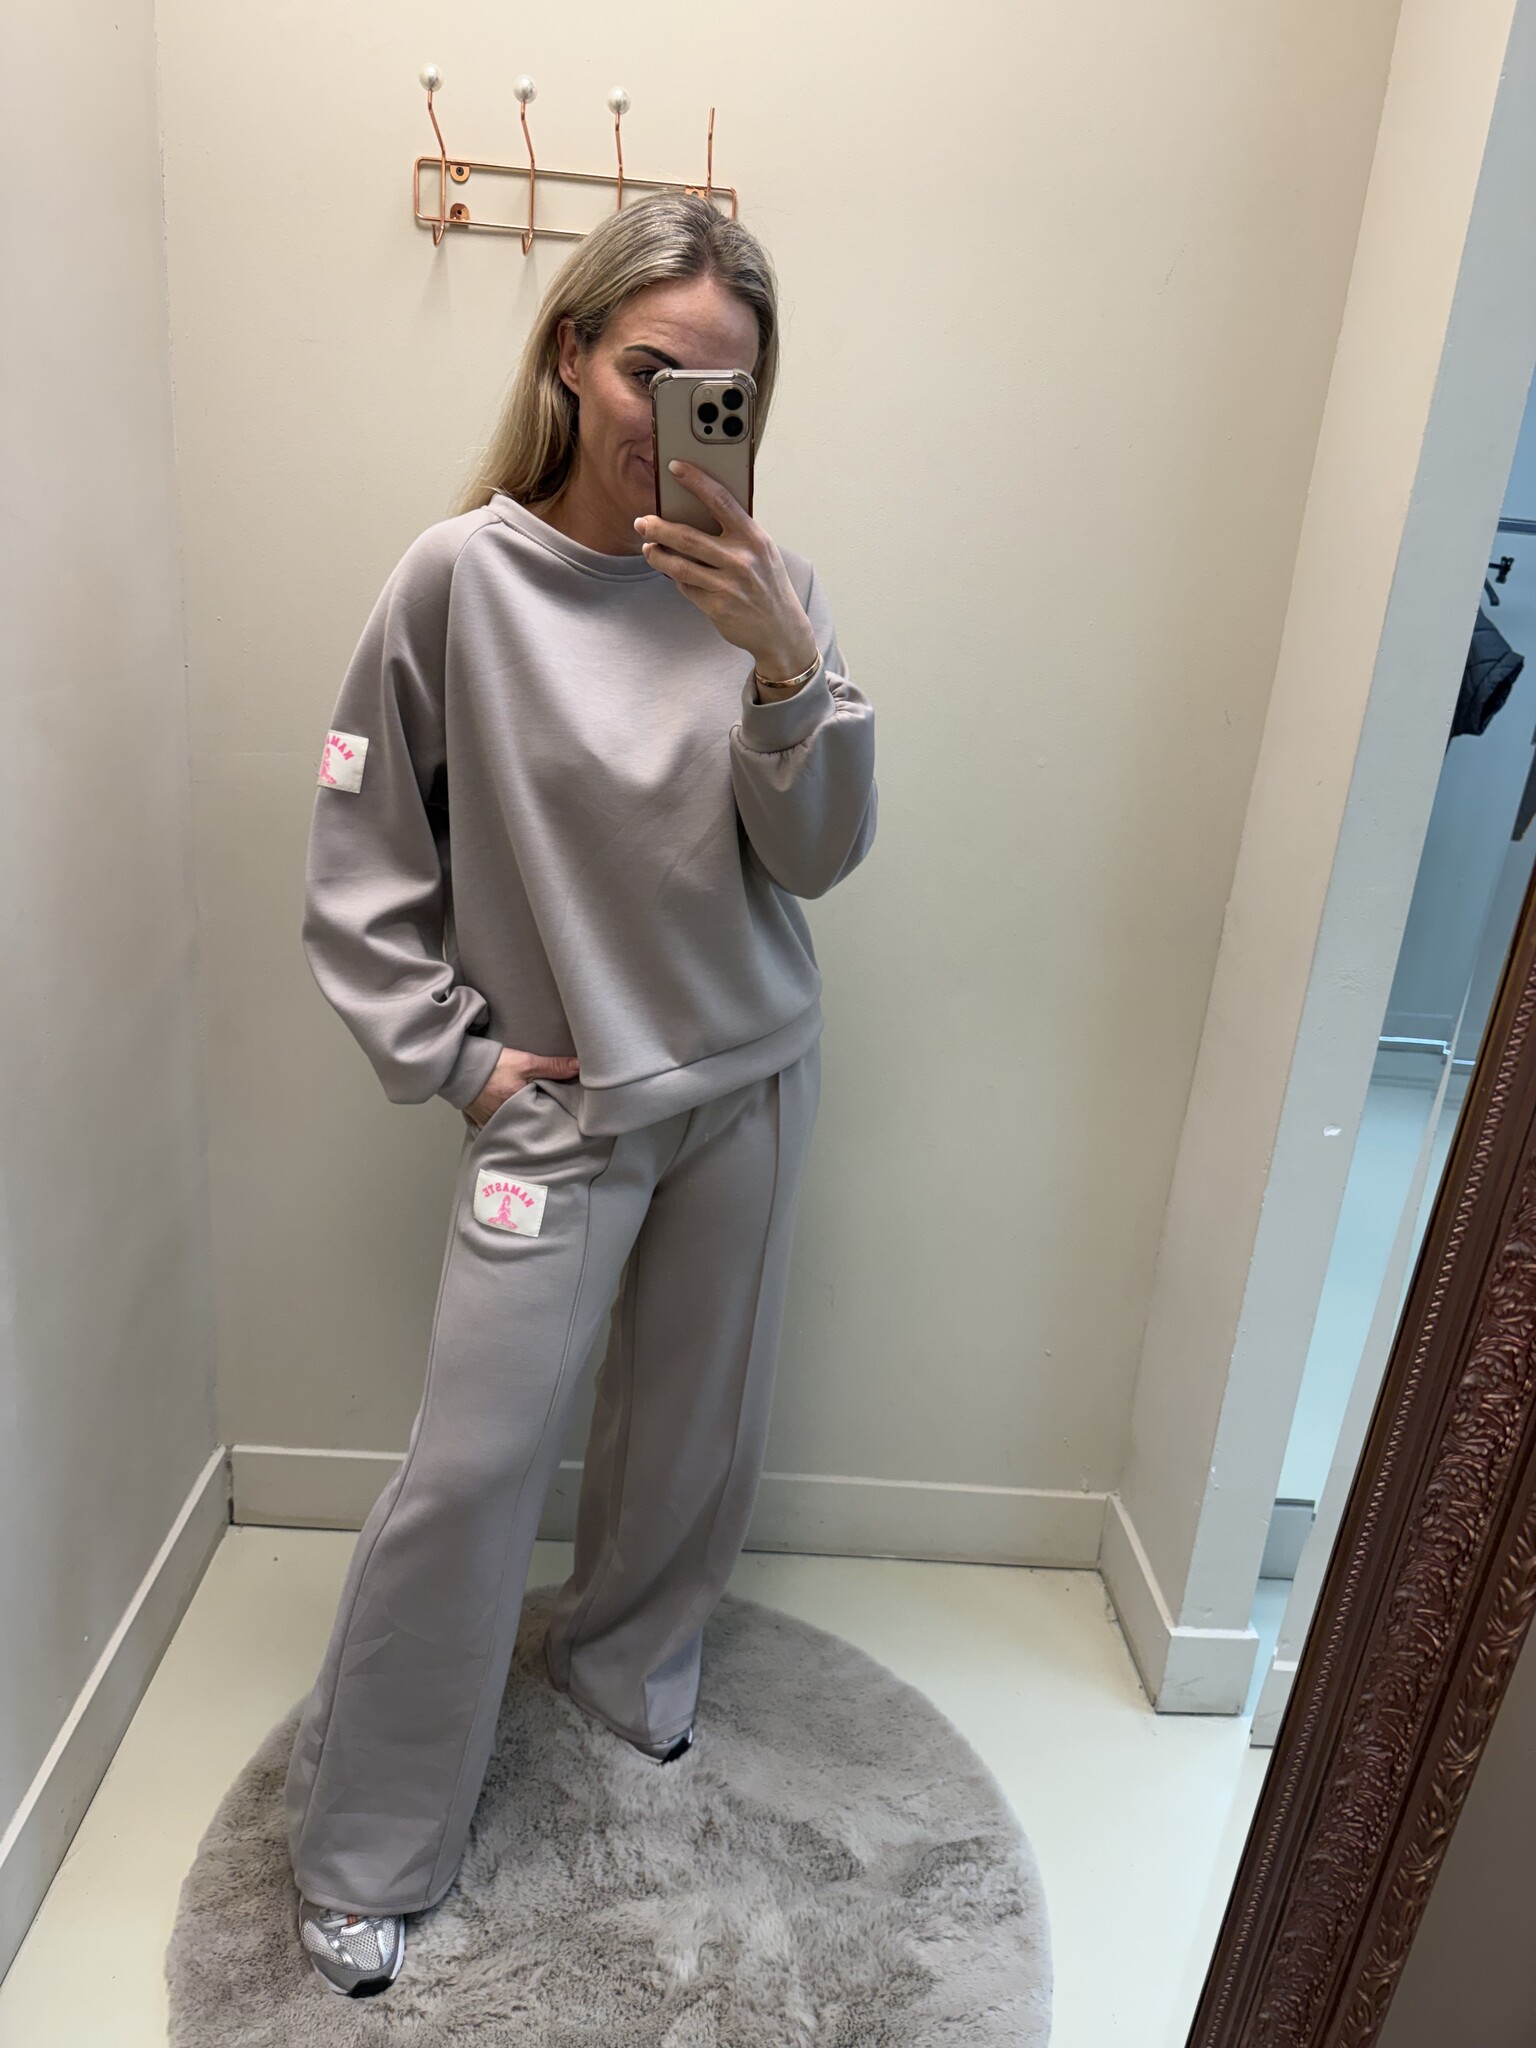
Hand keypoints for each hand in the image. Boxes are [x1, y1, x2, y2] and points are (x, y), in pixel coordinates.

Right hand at [465, 1047, 579, 1129]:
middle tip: (552, 1115)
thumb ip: (552, 1066)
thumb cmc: (492, 1066)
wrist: (459, 1067)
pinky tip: (515, 1120)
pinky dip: (508, 1125)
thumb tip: (578, 1066)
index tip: (566, 1110)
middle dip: (541, 1121)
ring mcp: (494, 1124)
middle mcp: (508, 1121)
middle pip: (532, 1124)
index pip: (546, 1116)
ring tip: (535, 1117)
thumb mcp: (525, 1062)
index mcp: (521, 1108)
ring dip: (525, 1123)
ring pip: (517, 1127)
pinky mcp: (483, 1123)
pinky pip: (501, 1129)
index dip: (556, 1112)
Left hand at [633, 460, 819, 681]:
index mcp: (754, 538)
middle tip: (642, 522)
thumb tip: (694, 512)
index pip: (720, 500)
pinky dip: (676, 578)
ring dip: (657, 555)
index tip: (675, 467)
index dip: (696, 481)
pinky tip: (673, 572)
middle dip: (658, 527)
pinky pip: (685, 587)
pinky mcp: (716, 607)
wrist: (781, 630)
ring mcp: (727, 585)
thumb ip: (736, 533)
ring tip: (649, 548)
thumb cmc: (768, 584)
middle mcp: (741, 560)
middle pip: (687, 536)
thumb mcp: (762, 552)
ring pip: (678, 565)